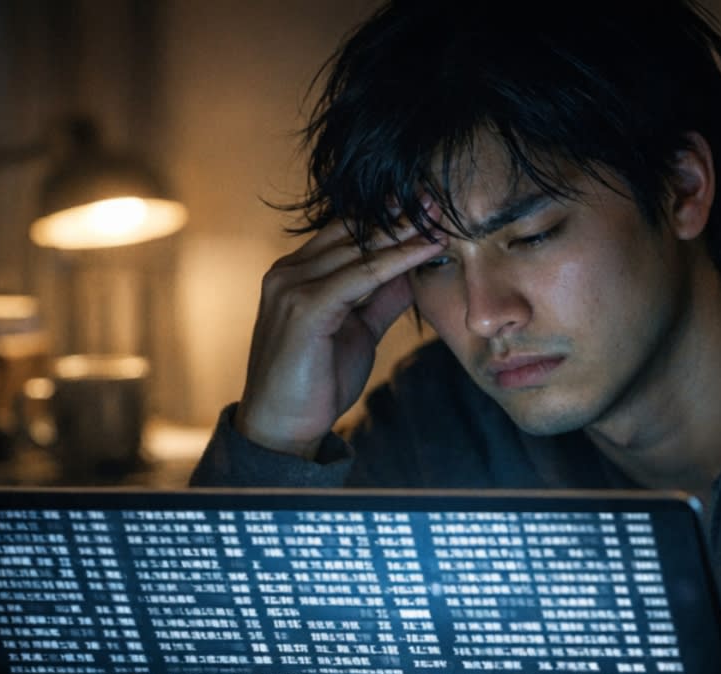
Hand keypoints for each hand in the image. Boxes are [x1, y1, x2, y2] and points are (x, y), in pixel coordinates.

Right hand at [234, 214, 444, 457]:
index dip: (386, 219)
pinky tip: (427, 248)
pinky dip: (398, 259)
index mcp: (295, 274)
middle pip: (351, 233)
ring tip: (438, 216)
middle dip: (398, 216)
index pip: (344, 234)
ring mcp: (291, 287)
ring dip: (403, 231)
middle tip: (437, 198)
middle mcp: (288, 272)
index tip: (425, 206)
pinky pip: (361, 275)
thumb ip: (380, 300)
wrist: (282, 428)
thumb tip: (414, 274)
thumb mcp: (358, 331)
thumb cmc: (316, 382)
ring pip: (358, 249)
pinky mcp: (304, 307)